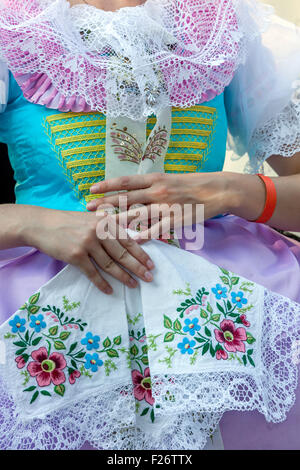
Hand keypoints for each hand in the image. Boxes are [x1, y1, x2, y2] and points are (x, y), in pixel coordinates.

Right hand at [21, 207, 154, 293]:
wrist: (41, 225)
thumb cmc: (68, 222)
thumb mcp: (91, 218)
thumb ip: (109, 226)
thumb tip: (130, 238)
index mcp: (105, 221)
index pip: (128, 240)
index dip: (141, 253)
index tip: (151, 264)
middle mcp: (99, 231)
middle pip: (122, 253)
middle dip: (138, 267)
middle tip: (149, 277)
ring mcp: (87, 243)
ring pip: (110, 264)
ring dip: (123, 277)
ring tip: (133, 285)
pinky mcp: (76, 255)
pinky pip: (92, 273)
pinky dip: (102, 283)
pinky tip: (109, 290)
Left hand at [87, 172, 231, 238]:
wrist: (216, 190)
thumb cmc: (192, 184)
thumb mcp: (170, 179)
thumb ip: (152, 185)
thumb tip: (134, 191)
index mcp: (155, 179)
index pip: (126, 181)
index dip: (107, 185)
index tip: (92, 188)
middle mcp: (157, 191)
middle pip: (126, 198)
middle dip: (105, 203)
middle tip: (87, 207)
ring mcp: (165, 206)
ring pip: (137, 214)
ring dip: (118, 220)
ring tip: (101, 226)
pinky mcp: (175, 220)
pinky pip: (155, 230)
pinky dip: (142, 235)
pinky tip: (130, 241)